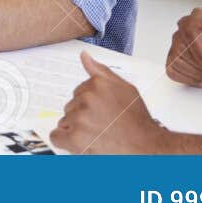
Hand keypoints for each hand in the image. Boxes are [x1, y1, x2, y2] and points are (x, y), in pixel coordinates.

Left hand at [50, 51, 169, 154]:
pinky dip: (65, 141)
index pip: (79, 91)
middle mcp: (87, 98)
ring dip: (76, 129)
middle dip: (82, 116)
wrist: (145, 146)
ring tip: (96, 134)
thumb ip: (101, 71)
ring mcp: (80, 117)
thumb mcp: (124, 88)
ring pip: (65, 121)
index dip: (90, 105)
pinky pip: (56, 136)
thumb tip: (84, 56)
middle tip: (101, 125)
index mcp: (97, 83)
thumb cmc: (137, 120)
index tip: (101, 112)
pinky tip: (80, 142)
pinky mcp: (76, 138)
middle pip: (71, 106)